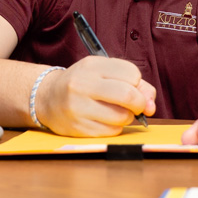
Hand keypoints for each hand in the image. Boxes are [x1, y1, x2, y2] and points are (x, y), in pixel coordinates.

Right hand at [35, 56, 155, 136]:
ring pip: (122, 117)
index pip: (132, 74)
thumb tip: (150, 106)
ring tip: (116, 112)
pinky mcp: (78, 128)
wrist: (47, 98)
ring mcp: (78, 108)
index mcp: (91, 66)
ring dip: (127, 117)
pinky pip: (112, 132)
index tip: (132, 86)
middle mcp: (82, 85)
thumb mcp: (103, 73)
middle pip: (128, 96)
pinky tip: (105, 120)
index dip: (138, 83)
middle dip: (140, 103)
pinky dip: (115, 127)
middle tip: (137, 106)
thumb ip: (133, 84)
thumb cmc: (83, 84)